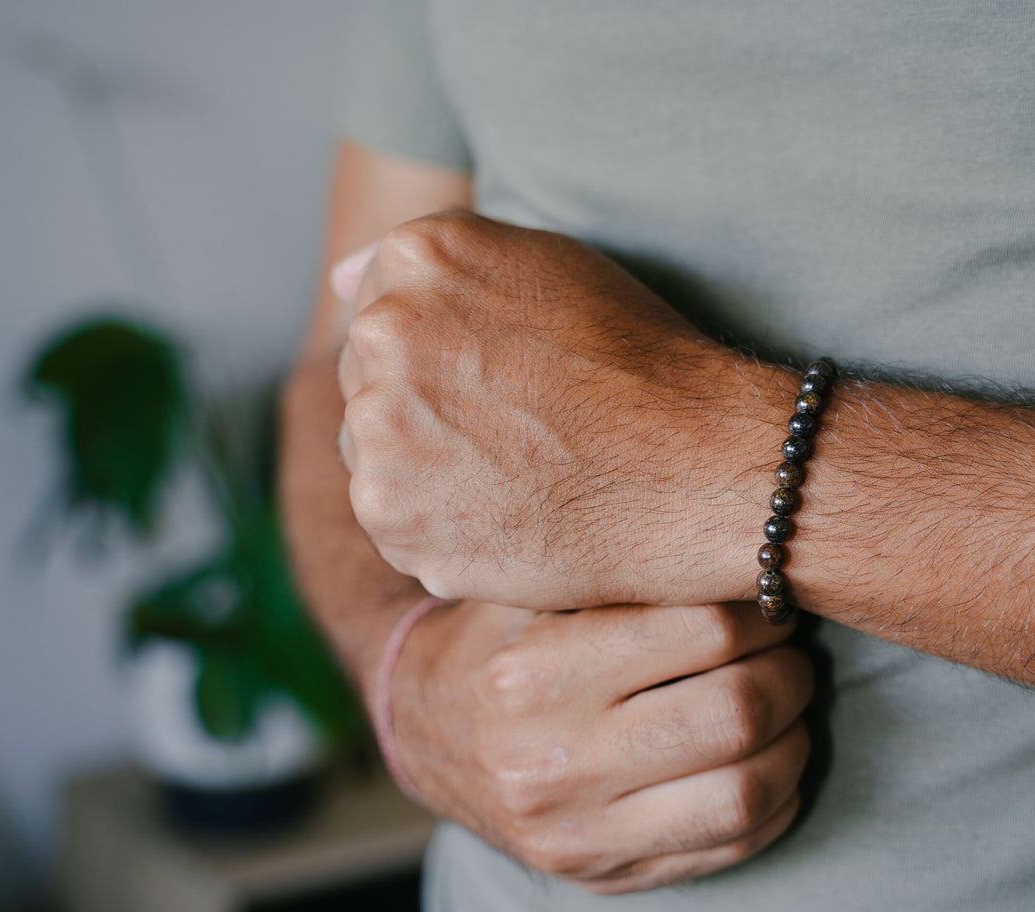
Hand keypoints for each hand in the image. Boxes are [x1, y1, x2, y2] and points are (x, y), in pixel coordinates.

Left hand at [334, 211, 783, 609]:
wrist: (698, 469)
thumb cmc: (641, 365)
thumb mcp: (553, 267)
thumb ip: (443, 261)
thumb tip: (336, 278)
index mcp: (418, 258)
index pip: (379, 308)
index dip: (444, 354)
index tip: (499, 381)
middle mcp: (381, 333)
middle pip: (367, 381)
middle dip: (425, 409)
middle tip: (516, 434)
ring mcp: (379, 429)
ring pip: (373, 454)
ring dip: (426, 470)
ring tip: (516, 477)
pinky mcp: (390, 516)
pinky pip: (393, 523)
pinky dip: (440, 530)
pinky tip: (509, 516)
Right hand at [388, 600, 812, 893]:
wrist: (422, 730)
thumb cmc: (496, 637)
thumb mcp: (529, 585)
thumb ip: (615, 563)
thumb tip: (738, 534)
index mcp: (533, 673)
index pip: (703, 629)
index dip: (760, 608)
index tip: (766, 596)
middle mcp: (551, 761)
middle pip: (734, 712)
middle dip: (788, 674)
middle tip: (789, 651)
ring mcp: (579, 831)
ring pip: (743, 791)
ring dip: (794, 741)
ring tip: (786, 704)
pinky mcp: (604, 873)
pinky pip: (730, 847)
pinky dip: (776, 799)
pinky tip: (768, 759)